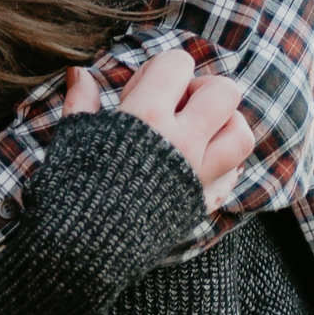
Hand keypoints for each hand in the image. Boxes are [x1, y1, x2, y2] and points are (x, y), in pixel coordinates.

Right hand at [64, 48, 252, 211]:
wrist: (82, 251)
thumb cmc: (72, 190)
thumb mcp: (72, 139)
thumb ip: (82, 102)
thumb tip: (80, 73)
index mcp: (146, 117)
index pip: (178, 63)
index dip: (163, 69)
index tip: (145, 89)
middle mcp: (181, 142)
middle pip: (224, 91)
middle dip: (203, 90)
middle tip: (179, 106)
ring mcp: (198, 175)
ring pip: (241, 133)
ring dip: (225, 125)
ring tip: (198, 131)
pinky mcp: (203, 203)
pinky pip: (234, 173)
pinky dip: (224, 163)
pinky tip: (199, 163)